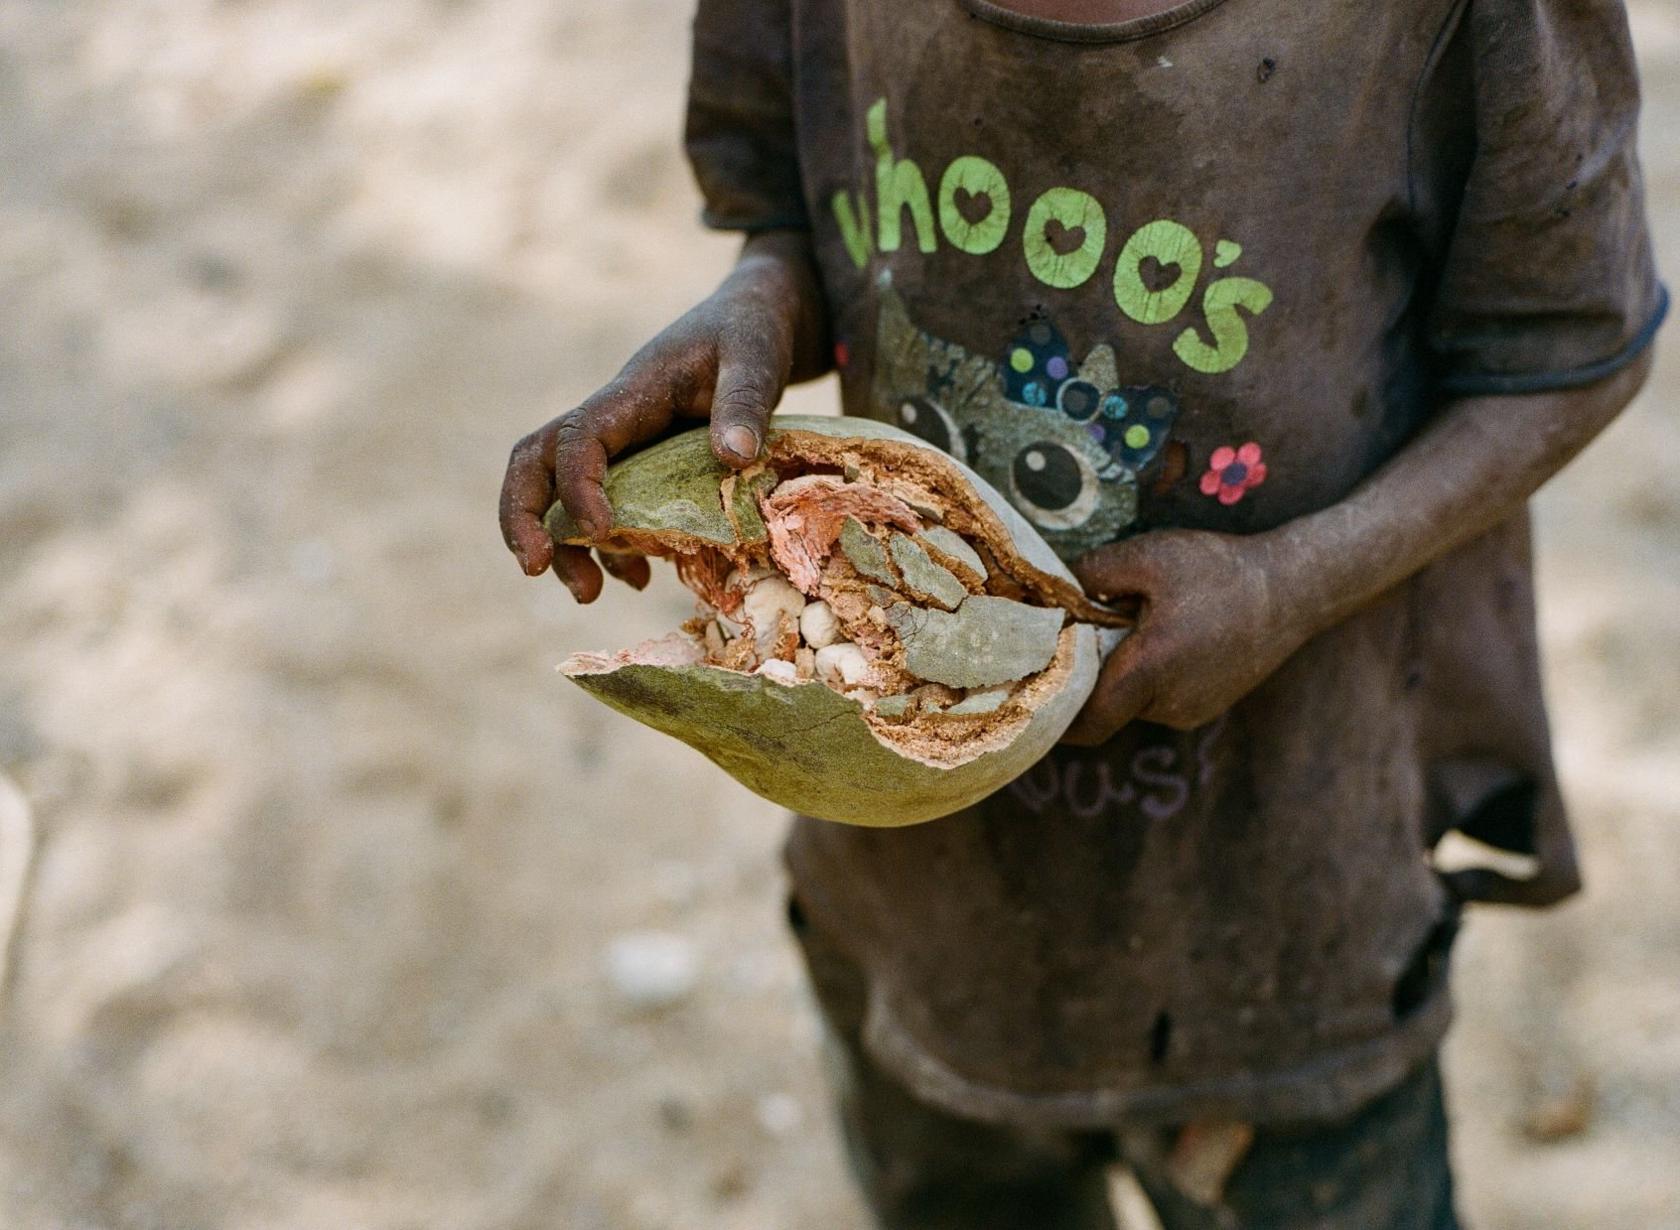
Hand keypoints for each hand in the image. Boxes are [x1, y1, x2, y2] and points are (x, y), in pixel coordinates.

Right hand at [499, 237, 815, 600]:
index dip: (578, 484)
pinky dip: (609, 549)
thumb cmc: (752, 332)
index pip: (579, 436)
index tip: (603, 530)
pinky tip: (641, 579)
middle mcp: (612, 419)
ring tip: (589, 595)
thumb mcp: (758, 358)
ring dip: (563, 545)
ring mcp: (621, 443)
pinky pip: (602, 508)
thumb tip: (734, 456)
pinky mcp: (639, 463)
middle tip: (535, 568)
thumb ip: (746, 400)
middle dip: (523, 515)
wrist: (755, 319)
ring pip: (557, 491)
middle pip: (534, 461)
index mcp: (633, 393)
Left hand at [1061, 529, 1304, 744]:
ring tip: (1124, 628)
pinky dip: (1147, 675)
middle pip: (1104, 707)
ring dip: (1120, 674)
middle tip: (1070, 641)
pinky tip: (1159, 636)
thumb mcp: (1148, 556)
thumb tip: (1054, 591)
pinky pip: (1159, 699)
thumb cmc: (1219, 570)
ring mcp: (1191, 711)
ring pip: (1132, 702)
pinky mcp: (1206, 706)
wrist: (1295, 590)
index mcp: (1149, 671)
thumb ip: (1092, 574)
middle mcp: (1168, 705)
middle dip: (1085, 679)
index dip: (1053, 716)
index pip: (1085, 721)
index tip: (1028, 693)